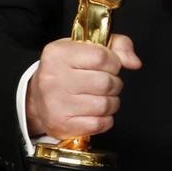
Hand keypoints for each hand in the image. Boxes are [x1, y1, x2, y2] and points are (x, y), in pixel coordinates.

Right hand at [24, 34, 141, 138]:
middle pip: (106, 83)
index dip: (114, 62)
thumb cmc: (68, 70)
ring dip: (111, 102)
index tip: (109, 65)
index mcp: (58, 54)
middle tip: (105, 84)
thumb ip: (118, 45)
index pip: (102, 56)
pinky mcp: (61, 124)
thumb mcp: (87, 48)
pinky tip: (94, 112)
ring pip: (105, 105)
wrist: (38, 99)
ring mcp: (55, 104)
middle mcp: (53, 78)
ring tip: (100, 97)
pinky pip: (99, 124)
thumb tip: (134, 62)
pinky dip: (104, 119)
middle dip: (114, 84)